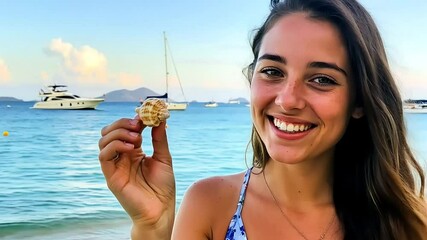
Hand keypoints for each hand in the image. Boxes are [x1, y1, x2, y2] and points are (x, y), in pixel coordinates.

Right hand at [98, 118, 174, 238]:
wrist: (160, 209)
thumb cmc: (163, 186)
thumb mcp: (164, 158)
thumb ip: (159, 139)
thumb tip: (160, 118)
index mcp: (133, 151)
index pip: (125, 129)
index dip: (133, 119)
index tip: (146, 115)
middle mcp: (121, 156)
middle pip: (110, 131)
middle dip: (122, 123)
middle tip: (138, 124)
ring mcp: (115, 166)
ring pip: (103, 140)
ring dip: (119, 133)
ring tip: (136, 138)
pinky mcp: (111, 176)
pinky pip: (103, 156)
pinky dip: (115, 146)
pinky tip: (131, 148)